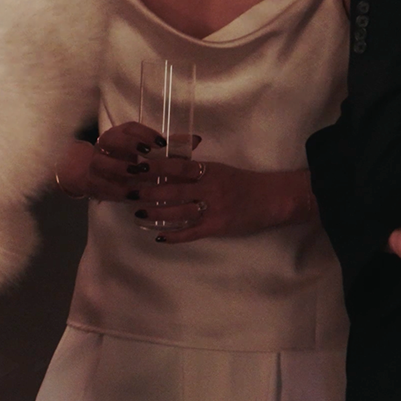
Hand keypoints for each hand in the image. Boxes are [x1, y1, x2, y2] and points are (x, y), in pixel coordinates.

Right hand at [52, 122, 174, 202]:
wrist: (96, 176)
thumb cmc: (129, 162)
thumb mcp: (148, 154)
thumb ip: (171, 148)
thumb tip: (196, 140)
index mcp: (121, 134)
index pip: (130, 127)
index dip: (145, 133)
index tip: (161, 143)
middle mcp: (105, 145)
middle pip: (112, 139)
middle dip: (130, 145)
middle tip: (148, 154)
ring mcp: (96, 163)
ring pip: (101, 161)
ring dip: (119, 167)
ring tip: (137, 173)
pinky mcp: (92, 181)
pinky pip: (101, 184)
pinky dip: (114, 189)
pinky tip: (129, 194)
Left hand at [136, 161, 313, 243]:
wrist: (271, 198)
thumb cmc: (242, 182)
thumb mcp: (220, 169)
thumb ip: (196, 169)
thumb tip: (167, 164)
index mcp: (210, 171)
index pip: (178, 166)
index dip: (156, 166)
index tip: (137, 165)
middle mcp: (210, 188)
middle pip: (174, 190)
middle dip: (149, 191)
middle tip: (129, 191)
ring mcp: (213, 209)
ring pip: (179, 212)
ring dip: (157, 213)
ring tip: (138, 214)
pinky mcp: (217, 227)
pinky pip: (192, 232)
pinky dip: (175, 235)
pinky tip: (160, 236)